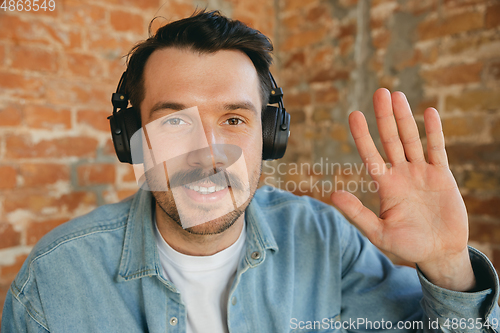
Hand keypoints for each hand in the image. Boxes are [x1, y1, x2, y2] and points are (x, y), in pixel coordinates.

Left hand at [330, 88, 474, 290]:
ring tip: (397, 95)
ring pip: (411, 139)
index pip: (370, 154)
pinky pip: (436, 149)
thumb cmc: (408, 245)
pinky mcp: (441, 175)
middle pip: (391, 139)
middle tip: (379, 92)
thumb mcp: (379, 232)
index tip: (354, 114)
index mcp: (385, 186)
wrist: (440, 252)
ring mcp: (421, 172)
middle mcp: (401, 174)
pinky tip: (429, 112)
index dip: (362, 135)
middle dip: (384, 117)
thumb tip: (333, 195)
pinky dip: (434, 131)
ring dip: (405, 117)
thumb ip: (358, 214)